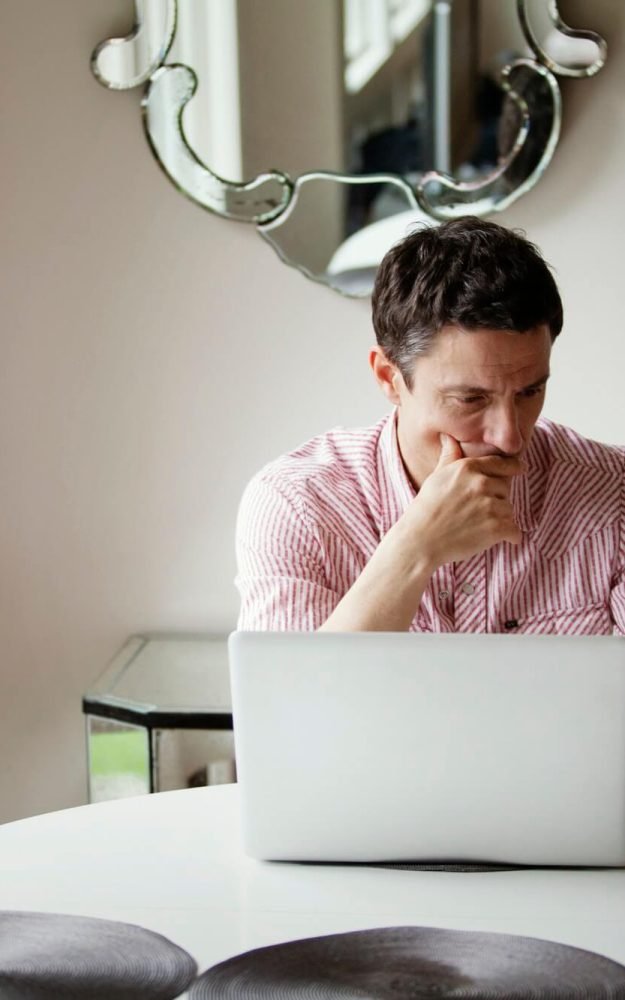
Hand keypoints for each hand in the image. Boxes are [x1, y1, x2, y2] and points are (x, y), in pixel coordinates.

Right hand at [401, 433, 522, 567]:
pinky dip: (510, 537)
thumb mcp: (436, 477)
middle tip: (477, 511)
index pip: (501, 463)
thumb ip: (449, 456)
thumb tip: (449, 437)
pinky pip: (515, 531)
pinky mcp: (496, 528)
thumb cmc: (426, 508)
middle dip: (497, 498)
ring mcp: (490, 506)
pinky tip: (500, 538)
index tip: (521, 469)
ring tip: (479, 526)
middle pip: (505, 488)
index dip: (513, 467)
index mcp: (468, 467)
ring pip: (509, 510)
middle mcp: (481, 483)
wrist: (420, 541)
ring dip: (500, 519)